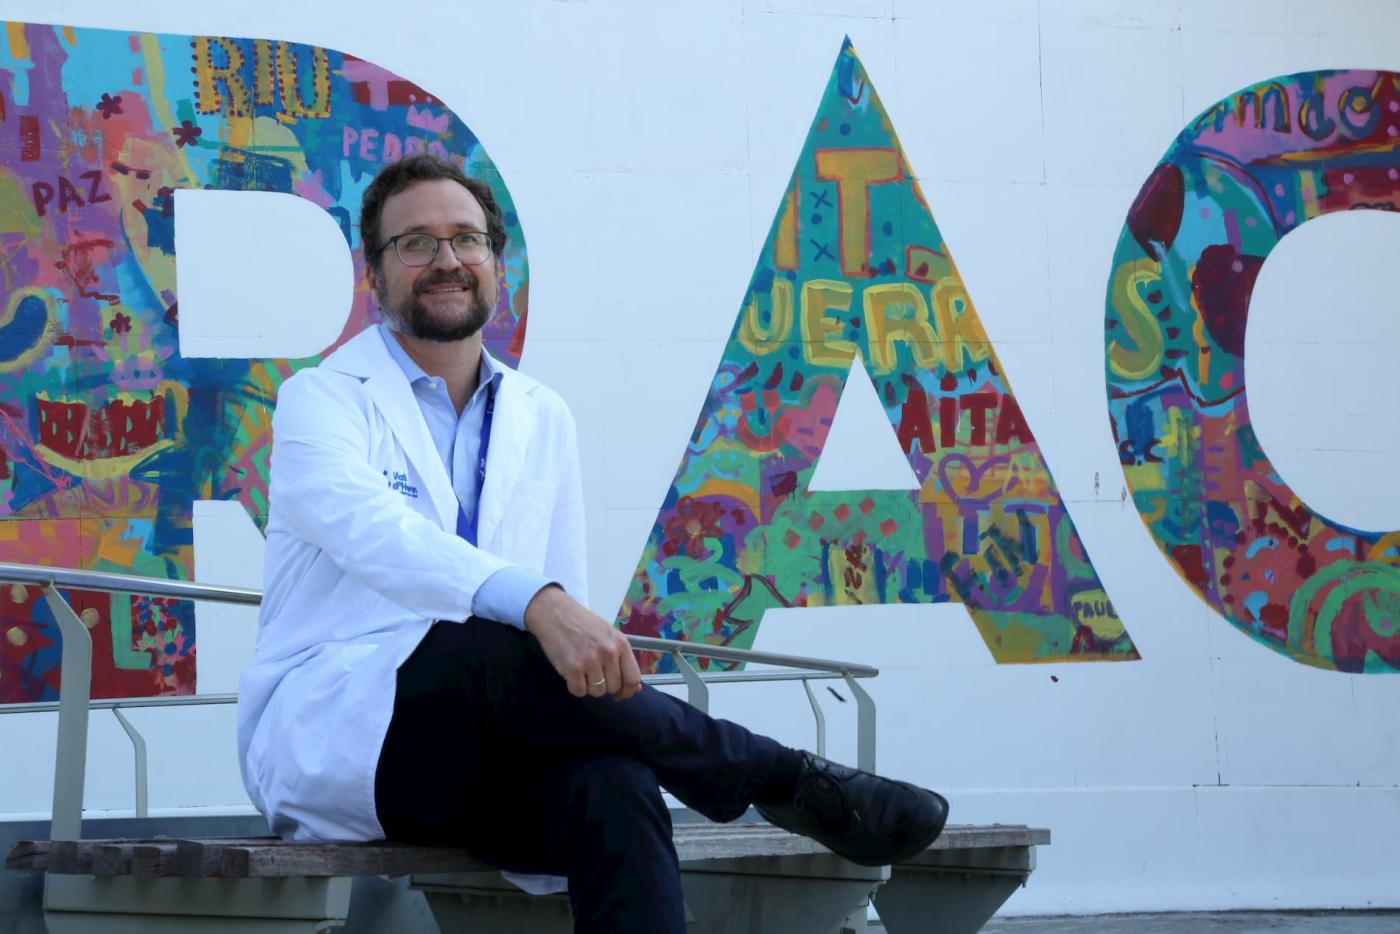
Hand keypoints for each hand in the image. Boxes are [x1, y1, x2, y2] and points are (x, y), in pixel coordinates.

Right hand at [523, 586, 642, 700]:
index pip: (633, 679)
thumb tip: (635, 688)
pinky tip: (572, 673)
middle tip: (594, 674)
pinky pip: (579, 691)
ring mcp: (590, 661)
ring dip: (589, 686)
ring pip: (597, 692)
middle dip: (605, 686)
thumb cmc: (582, 624)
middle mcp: (609, 652)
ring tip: (582, 670)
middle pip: (614, 688)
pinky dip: (574, 686)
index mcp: (621, 644)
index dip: (627, 691)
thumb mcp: (609, 635)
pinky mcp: (572, 668)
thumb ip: (623, 659)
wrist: (555, 613)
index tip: (620, 694)